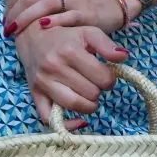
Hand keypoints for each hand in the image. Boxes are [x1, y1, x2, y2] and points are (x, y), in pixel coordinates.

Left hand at [4, 0, 125, 36]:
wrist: (113, 3)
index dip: (11, 1)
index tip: (6, 17)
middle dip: (15, 12)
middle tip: (7, 28)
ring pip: (46, 3)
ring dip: (27, 18)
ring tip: (16, 31)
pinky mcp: (88, 14)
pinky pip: (68, 16)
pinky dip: (54, 21)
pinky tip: (41, 27)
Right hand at [15, 24, 129, 128]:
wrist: (33, 35)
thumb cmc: (65, 36)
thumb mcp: (88, 32)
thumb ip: (107, 44)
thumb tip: (123, 57)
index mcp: (70, 51)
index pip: (104, 78)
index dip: (110, 79)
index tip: (104, 74)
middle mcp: (54, 67)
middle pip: (92, 93)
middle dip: (98, 90)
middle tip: (93, 82)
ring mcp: (43, 82)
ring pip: (76, 105)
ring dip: (88, 105)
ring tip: (87, 95)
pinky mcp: (36, 94)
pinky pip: (50, 119)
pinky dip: (67, 124)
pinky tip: (79, 120)